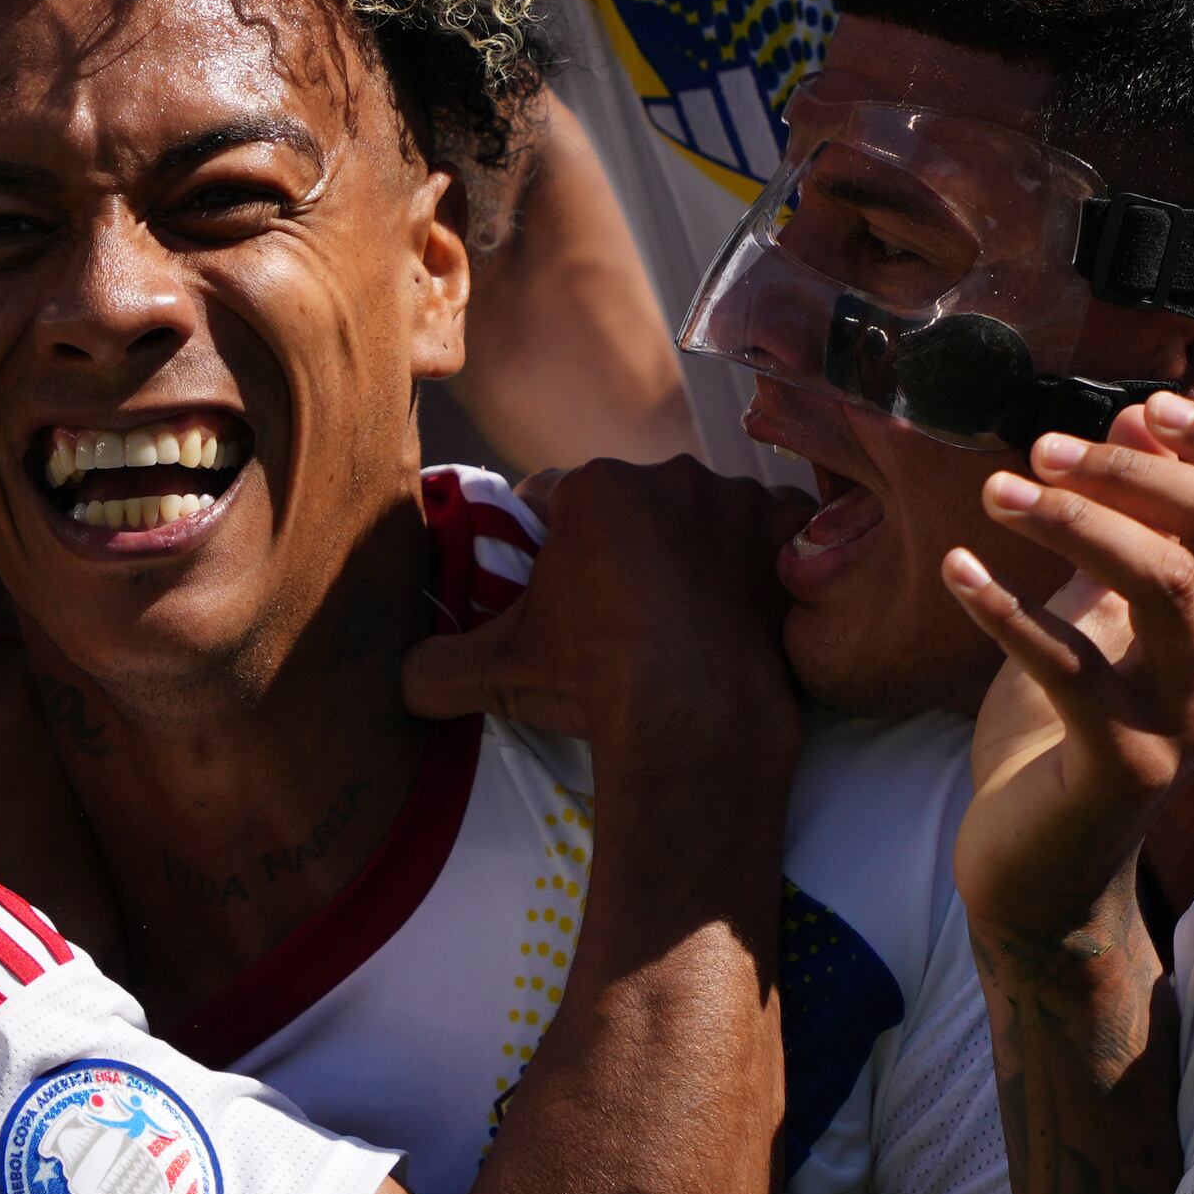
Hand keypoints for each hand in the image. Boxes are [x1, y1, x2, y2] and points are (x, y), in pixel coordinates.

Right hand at [403, 456, 806, 760]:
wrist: (694, 719)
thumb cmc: (591, 683)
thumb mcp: (496, 673)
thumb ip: (436, 666)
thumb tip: (397, 679)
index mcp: (593, 488)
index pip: (555, 497)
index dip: (550, 537)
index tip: (560, 580)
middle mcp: (670, 474)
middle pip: (640, 500)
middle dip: (632, 540)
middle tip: (630, 606)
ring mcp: (740, 499)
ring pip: (711, 512)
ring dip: (703, 546)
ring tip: (697, 611)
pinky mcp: (795, 533)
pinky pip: (786, 531)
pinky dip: (775, 558)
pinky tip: (758, 601)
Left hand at [946, 396, 1193, 935]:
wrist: (1040, 869)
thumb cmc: (1067, 729)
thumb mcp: (1103, 609)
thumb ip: (1134, 524)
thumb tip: (1140, 419)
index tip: (1147, 409)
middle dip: (1137, 471)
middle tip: (1043, 446)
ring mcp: (1190, 721)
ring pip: (1168, 584)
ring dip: (1075, 521)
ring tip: (997, 491)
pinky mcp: (1124, 764)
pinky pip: (1070, 664)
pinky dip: (1006, 607)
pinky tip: (956, 568)